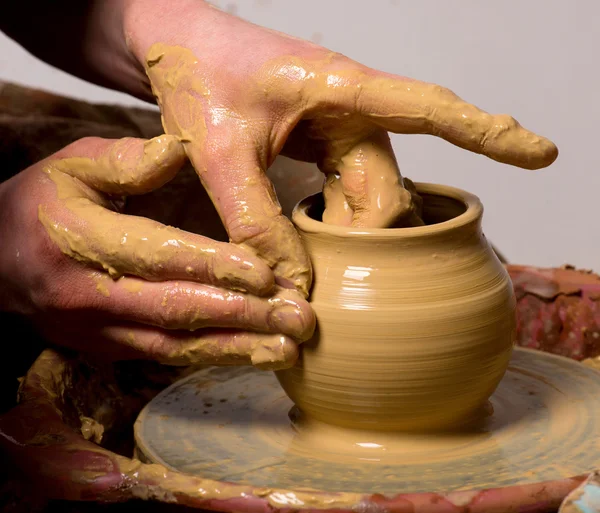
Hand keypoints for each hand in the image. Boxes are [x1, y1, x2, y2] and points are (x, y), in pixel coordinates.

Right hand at [0, 135, 313, 368]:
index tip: (267, 276)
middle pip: (177, 311)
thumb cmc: (38, 207)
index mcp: (82, 239)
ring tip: (287, 351)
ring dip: (236, 350)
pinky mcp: (106, 348)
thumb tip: (180, 151)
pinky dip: (210, 358)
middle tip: (298, 322)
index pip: (160, 256)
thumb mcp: (72, 166)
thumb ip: (127, 160)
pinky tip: (250, 355)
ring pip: (175, 347)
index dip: (215, 267)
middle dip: (243, 318)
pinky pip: (164, 358)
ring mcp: (98, 330)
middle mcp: (90, 294)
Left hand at [120, 0, 557, 296]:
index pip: (429, 109)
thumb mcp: (216, 146)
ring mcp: (338, 133)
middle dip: (371, 238)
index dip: (487, 132)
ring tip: (313, 263)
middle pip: (391, 189)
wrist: (174, 45)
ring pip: (372, 199)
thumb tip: (292, 284)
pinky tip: (316, 248)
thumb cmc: (196, 72)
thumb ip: (252, 216)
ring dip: (352, 239)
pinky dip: (337, 229)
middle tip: (327, 275)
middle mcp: (351, 113)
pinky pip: (348, 197)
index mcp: (341, 89)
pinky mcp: (321, 150)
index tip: (542, 153)